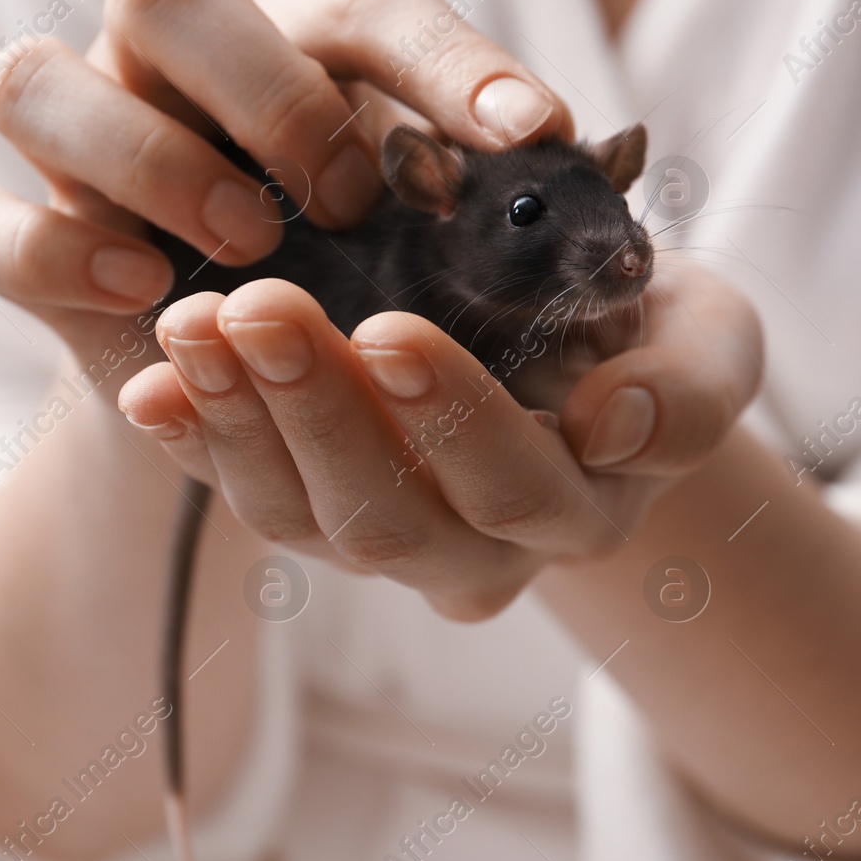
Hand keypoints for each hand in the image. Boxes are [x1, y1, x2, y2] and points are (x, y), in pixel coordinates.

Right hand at [0, 0, 572, 366]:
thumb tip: (583, 176)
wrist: (255, 379)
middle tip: (349, 198)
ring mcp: (79, 144)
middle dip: (266, 90)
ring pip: (32, 78)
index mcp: (288, 33)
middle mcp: (167, 64)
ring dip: (146, 157)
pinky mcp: (23, 241)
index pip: (364, 5)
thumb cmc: (371, 281)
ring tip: (250, 245)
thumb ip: (490, 202)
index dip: (447, 61)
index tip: (531, 132)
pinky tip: (142, 294)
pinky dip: (50, 251)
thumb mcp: (441, 236)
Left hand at [118, 265, 761, 619]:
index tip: (389, 327)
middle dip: (318, 413)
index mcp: (578, 514)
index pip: (511, 489)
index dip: (451, 420)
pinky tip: (149, 382)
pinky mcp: (318, 504)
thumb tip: (616, 429)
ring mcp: (389, 539)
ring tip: (191, 323)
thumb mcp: (710, 343)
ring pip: (302, 517)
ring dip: (239, 421)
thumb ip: (691, 390)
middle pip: (387, 522)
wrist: (581, 356)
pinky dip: (193, 439)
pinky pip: (247, 492)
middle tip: (260, 306)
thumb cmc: (648, 339)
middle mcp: (479, 554)